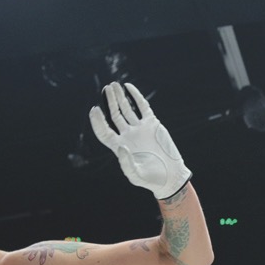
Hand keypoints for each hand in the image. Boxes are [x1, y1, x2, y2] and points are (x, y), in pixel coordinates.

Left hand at [89, 82, 191, 199]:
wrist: (170, 176)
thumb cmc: (151, 179)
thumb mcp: (136, 175)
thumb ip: (126, 163)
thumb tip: (120, 146)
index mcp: (119, 147)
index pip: (104, 131)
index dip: (97, 121)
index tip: (94, 109)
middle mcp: (127, 136)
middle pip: (114, 115)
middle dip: (110, 102)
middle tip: (106, 88)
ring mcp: (139, 129)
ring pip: (127, 109)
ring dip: (120, 97)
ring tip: (114, 85)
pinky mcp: (152, 124)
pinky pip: (142, 107)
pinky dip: (136, 97)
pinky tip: (129, 87)